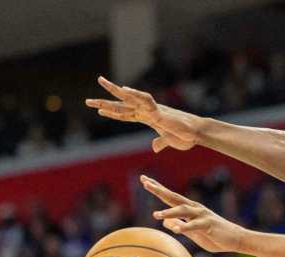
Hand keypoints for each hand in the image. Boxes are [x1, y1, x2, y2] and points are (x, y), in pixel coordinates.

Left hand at [86, 76, 200, 152]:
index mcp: (147, 118)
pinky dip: (135, 95)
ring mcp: (152, 110)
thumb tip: (155, 148)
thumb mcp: (169, 141)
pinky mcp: (160, 112)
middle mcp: (147, 111)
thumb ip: (160, 143)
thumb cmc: (185, 137)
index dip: (112, 113)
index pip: (125, 115)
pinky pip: (146, 101)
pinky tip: (124, 91)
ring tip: (101, 81)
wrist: (196, 134)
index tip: (99, 111)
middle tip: (87, 101)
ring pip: (129, 98)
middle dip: (104, 101)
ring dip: (115, 90)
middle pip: (121, 105)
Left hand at [141, 176, 246, 252]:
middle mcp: (194, 208)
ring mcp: (202, 215)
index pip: (170, 197)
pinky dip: (185, 227)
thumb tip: (165, 222)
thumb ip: (180, 225)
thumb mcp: (193, 233)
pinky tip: (176, 230)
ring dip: (169, 212)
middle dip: (159, 190)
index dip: (158, 188)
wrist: (236, 239)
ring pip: (183, 210)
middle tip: (145, 183)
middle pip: (174, 197)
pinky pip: (195, 226)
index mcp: (190, 209)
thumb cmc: (214, 236)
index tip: (144, 180)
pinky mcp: (209, 225)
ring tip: (156, 215)